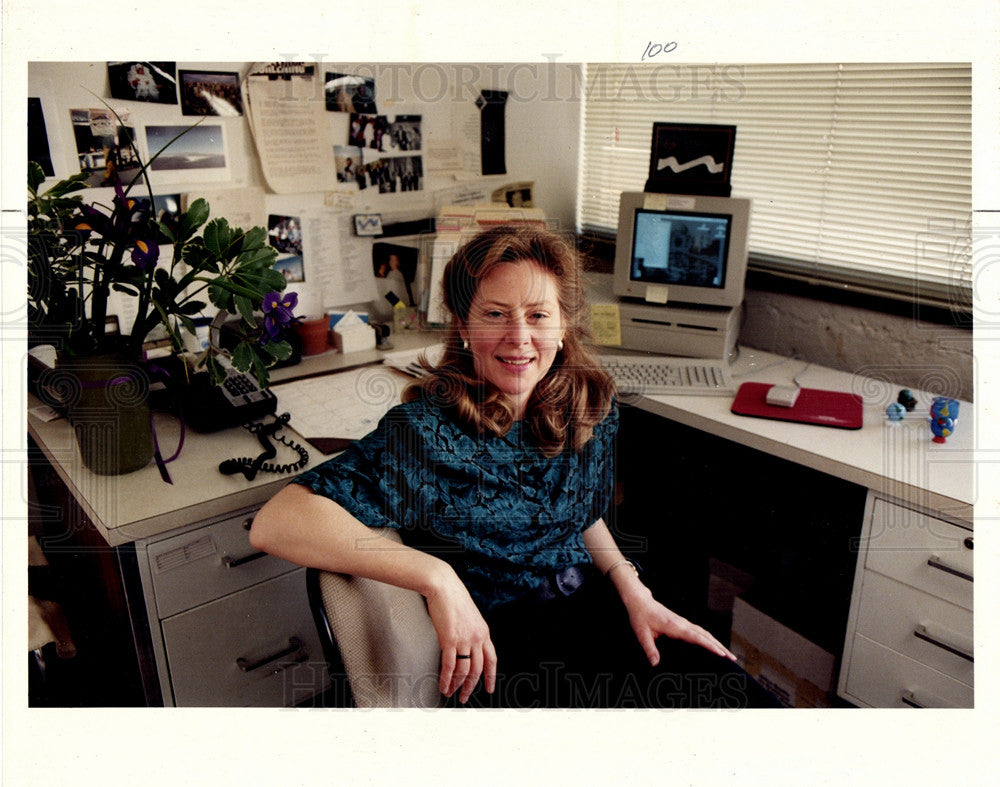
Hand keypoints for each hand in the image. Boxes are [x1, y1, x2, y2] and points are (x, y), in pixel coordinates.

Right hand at [424, 570, 496, 702]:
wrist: (443, 586)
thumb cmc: (452, 597)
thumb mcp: (469, 615)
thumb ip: (470, 630)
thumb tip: (465, 643)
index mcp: (483, 631)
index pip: (491, 659)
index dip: (491, 676)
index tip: (489, 688)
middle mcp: (477, 637)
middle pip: (477, 669)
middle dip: (471, 686)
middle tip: (465, 696)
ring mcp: (464, 639)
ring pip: (464, 671)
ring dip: (457, 685)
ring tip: (451, 693)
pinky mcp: (450, 640)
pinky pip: (450, 666)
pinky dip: (446, 679)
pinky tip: (443, 685)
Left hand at [622, 585, 736, 665]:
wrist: (640, 601)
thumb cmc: (640, 616)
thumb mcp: (642, 633)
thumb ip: (649, 649)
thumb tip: (655, 664)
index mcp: (674, 626)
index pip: (696, 637)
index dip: (710, 645)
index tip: (722, 653)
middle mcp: (682, 623)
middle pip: (706, 635)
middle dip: (720, 646)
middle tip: (732, 658)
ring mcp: (683, 623)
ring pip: (704, 633)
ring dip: (717, 642)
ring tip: (728, 654)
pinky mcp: (682, 623)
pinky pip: (700, 631)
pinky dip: (709, 639)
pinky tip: (714, 645)